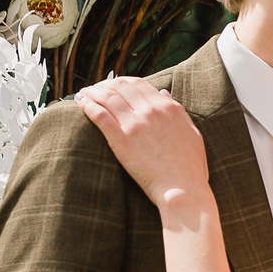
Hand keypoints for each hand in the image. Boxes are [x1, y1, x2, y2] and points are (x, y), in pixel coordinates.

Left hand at [77, 77, 211, 210]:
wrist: (183, 190)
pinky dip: (88, 105)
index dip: (122, 82)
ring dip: (93, 92)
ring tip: (83, 93)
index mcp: (167, 107)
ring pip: (108, 97)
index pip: (138, 84)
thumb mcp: (191, 132)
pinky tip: (81, 102)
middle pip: (120, 87)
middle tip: (95, 88)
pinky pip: (100, 115)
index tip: (113, 85)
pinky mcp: (120, 140)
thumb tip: (163, 93)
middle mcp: (150, 111)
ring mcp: (134, 124)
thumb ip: (177, 111)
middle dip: (104, 84)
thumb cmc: (190, 167)